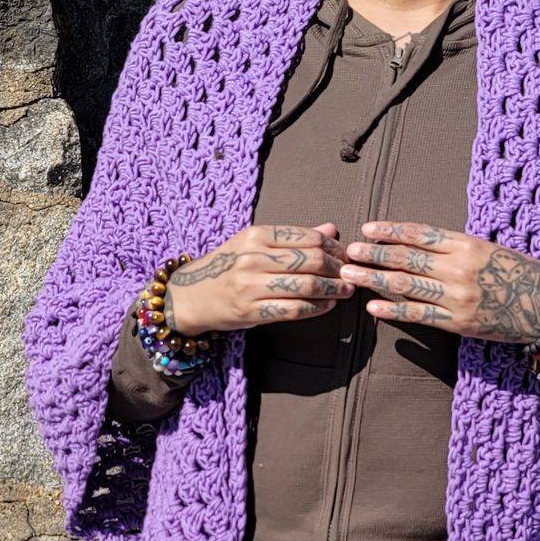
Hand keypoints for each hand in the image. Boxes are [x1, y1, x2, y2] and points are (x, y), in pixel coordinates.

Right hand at [166, 223, 348, 330]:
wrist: (189, 296)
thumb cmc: (226, 267)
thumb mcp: (253, 244)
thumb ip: (293, 238)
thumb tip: (331, 229)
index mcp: (255, 235)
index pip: (306, 237)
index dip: (333, 247)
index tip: (344, 255)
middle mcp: (253, 257)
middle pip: (310, 260)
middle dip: (337, 268)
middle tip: (349, 274)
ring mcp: (251, 285)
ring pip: (306, 285)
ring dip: (333, 289)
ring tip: (345, 290)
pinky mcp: (251, 311)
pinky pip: (294, 309)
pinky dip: (317, 308)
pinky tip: (328, 305)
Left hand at [339, 222, 539, 342]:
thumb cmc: (520, 274)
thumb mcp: (490, 249)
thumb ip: (456, 247)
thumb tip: (416, 243)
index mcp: (468, 245)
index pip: (420, 234)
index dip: (391, 231)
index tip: (368, 229)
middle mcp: (460, 268)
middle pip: (407, 259)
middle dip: (374, 255)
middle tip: (348, 251)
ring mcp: (458, 297)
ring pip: (407, 286)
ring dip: (375, 279)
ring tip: (350, 275)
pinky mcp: (459, 323)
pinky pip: (420, 316)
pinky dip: (394, 310)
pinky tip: (373, 307)